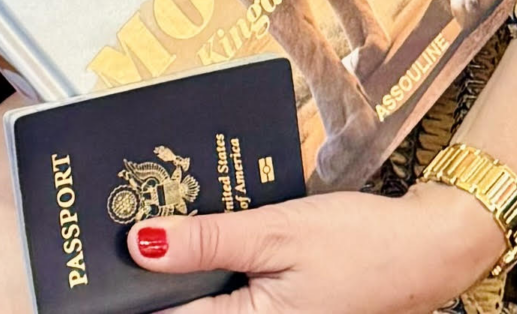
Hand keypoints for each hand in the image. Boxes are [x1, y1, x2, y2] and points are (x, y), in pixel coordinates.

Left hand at [127, 183, 503, 312]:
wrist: (426, 249)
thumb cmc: (360, 244)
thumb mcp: (278, 232)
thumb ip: (209, 240)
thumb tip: (140, 244)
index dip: (126, 288)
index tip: (91, 258)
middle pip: (182, 306)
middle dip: (155, 266)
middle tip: (128, 216)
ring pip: (205, 295)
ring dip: (184, 260)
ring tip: (160, 212)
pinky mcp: (278, 304)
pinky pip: (230, 288)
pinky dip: (214, 258)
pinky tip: (206, 223)